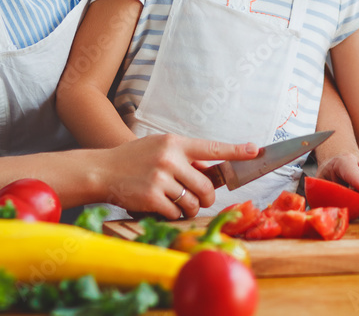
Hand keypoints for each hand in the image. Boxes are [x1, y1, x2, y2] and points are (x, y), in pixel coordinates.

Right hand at [99, 134, 258, 219]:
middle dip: (206, 198)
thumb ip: (184, 157)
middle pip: (206, 186)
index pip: (212, 147)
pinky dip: (172, 214)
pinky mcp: (151, 197)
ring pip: (193, 202)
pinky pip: (176, 213)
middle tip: (198, 199)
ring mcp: (160, 177)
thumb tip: (211, 172)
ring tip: (175, 202)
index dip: (236, 151)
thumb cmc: (133, 159)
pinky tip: (160, 206)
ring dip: (189, 208)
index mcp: (175, 143)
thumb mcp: (159, 148)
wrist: (103, 169)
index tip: (256, 150)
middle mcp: (169, 158)